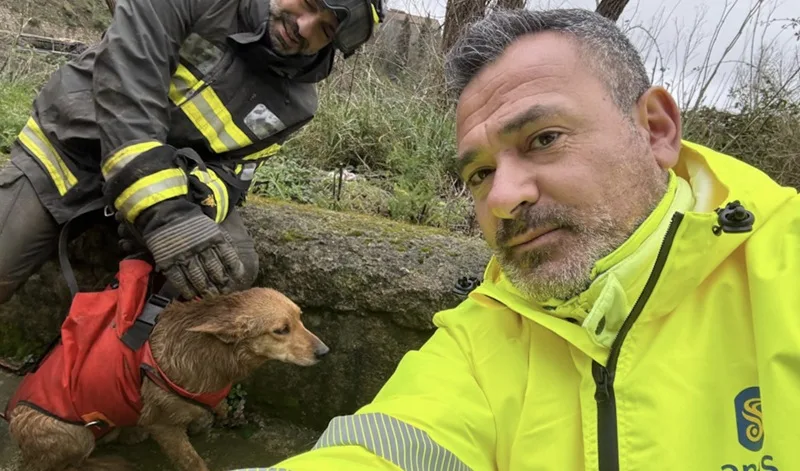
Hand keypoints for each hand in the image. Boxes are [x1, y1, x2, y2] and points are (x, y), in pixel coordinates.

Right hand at [124, 200, 246, 298]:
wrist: (166, 214)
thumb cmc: (193, 223)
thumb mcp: (212, 228)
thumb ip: (223, 243)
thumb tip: (234, 261)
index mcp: (213, 237)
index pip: (228, 257)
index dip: (234, 269)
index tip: (236, 278)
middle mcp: (201, 247)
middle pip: (214, 270)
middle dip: (221, 283)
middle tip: (224, 291)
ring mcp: (184, 255)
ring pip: (198, 277)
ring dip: (205, 289)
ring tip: (210, 295)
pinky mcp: (169, 261)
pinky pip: (179, 279)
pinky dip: (186, 289)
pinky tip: (192, 295)